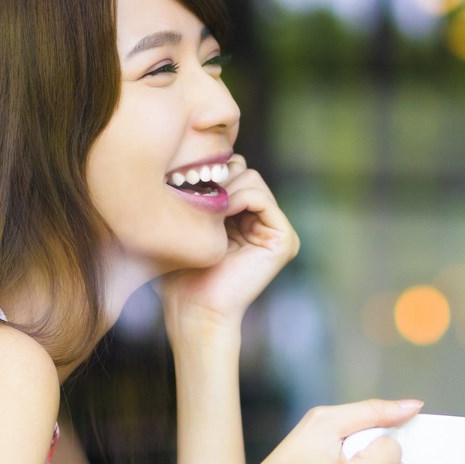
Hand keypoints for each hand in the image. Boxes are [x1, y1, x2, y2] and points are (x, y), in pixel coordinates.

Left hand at [159, 155, 299, 335]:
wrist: (193, 311)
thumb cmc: (179, 273)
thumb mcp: (184, 224)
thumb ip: (196, 191)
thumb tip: (191, 154)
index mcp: (245, 217)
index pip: (232, 171)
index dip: (208, 173)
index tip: (184, 188)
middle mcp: (265, 221)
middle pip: (244, 169)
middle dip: (216, 179)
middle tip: (193, 199)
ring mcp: (277, 230)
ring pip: (252, 177)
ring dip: (223, 190)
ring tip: (204, 213)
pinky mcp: (284, 239)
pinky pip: (260, 195)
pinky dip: (236, 198)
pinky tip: (218, 216)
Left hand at [263, 399, 421, 463]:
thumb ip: (380, 454)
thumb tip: (394, 444)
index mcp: (327, 420)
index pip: (374, 408)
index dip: (400, 410)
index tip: (420, 408)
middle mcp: (320, 425)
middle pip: (368, 428)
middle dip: (382, 444)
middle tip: (398, 455)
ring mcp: (313, 442)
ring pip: (356, 444)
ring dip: (367, 455)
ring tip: (368, 458)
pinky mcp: (310, 455)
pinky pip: (342, 453)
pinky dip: (353, 458)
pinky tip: (355, 460)